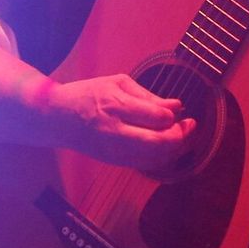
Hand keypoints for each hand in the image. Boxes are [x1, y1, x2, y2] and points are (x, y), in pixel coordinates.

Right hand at [51, 72, 196, 170]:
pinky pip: (146, 165)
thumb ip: (148, 95)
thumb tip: (177, 106)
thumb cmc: (88, 94)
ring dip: (175, 148)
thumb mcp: (117, 83)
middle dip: (181, 136)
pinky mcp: (115, 162)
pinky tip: (167, 145)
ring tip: (182, 135)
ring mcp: (114, 151)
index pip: (156, 117)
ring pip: (155, 158)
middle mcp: (115, 132)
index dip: (173, 116)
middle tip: (191, 125)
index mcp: (115, 106)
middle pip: (158, 143)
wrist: (57, 118)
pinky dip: (162, 157)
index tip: (180, 110)